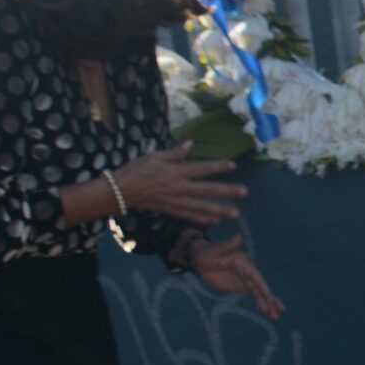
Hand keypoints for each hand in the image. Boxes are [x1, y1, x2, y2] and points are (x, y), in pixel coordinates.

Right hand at [114, 141, 245, 225]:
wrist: (120, 191)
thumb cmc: (136, 170)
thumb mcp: (155, 156)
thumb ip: (175, 153)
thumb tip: (191, 144)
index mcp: (176, 172)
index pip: (201, 168)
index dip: (217, 166)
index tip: (233, 165)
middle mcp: (179, 188)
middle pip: (207, 190)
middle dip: (226, 191)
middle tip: (244, 192)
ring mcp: (175, 201)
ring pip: (201, 207)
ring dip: (219, 210)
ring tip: (235, 213)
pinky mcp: (170, 210)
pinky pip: (189, 216)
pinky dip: (202, 219)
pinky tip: (214, 220)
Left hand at [184, 233, 283, 319]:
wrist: (202, 260)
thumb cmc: (208, 253)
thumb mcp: (216, 250)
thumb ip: (228, 246)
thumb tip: (239, 237)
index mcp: (244, 262)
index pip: (254, 275)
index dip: (262, 285)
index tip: (267, 295)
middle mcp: (249, 271)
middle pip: (260, 286)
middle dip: (268, 299)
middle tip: (276, 311)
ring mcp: (246, 280)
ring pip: (259, 293)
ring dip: (267, 304)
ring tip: (275, 317)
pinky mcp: (242, 287)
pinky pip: (254, 296)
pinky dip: (262, 303)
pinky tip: (268, 312)